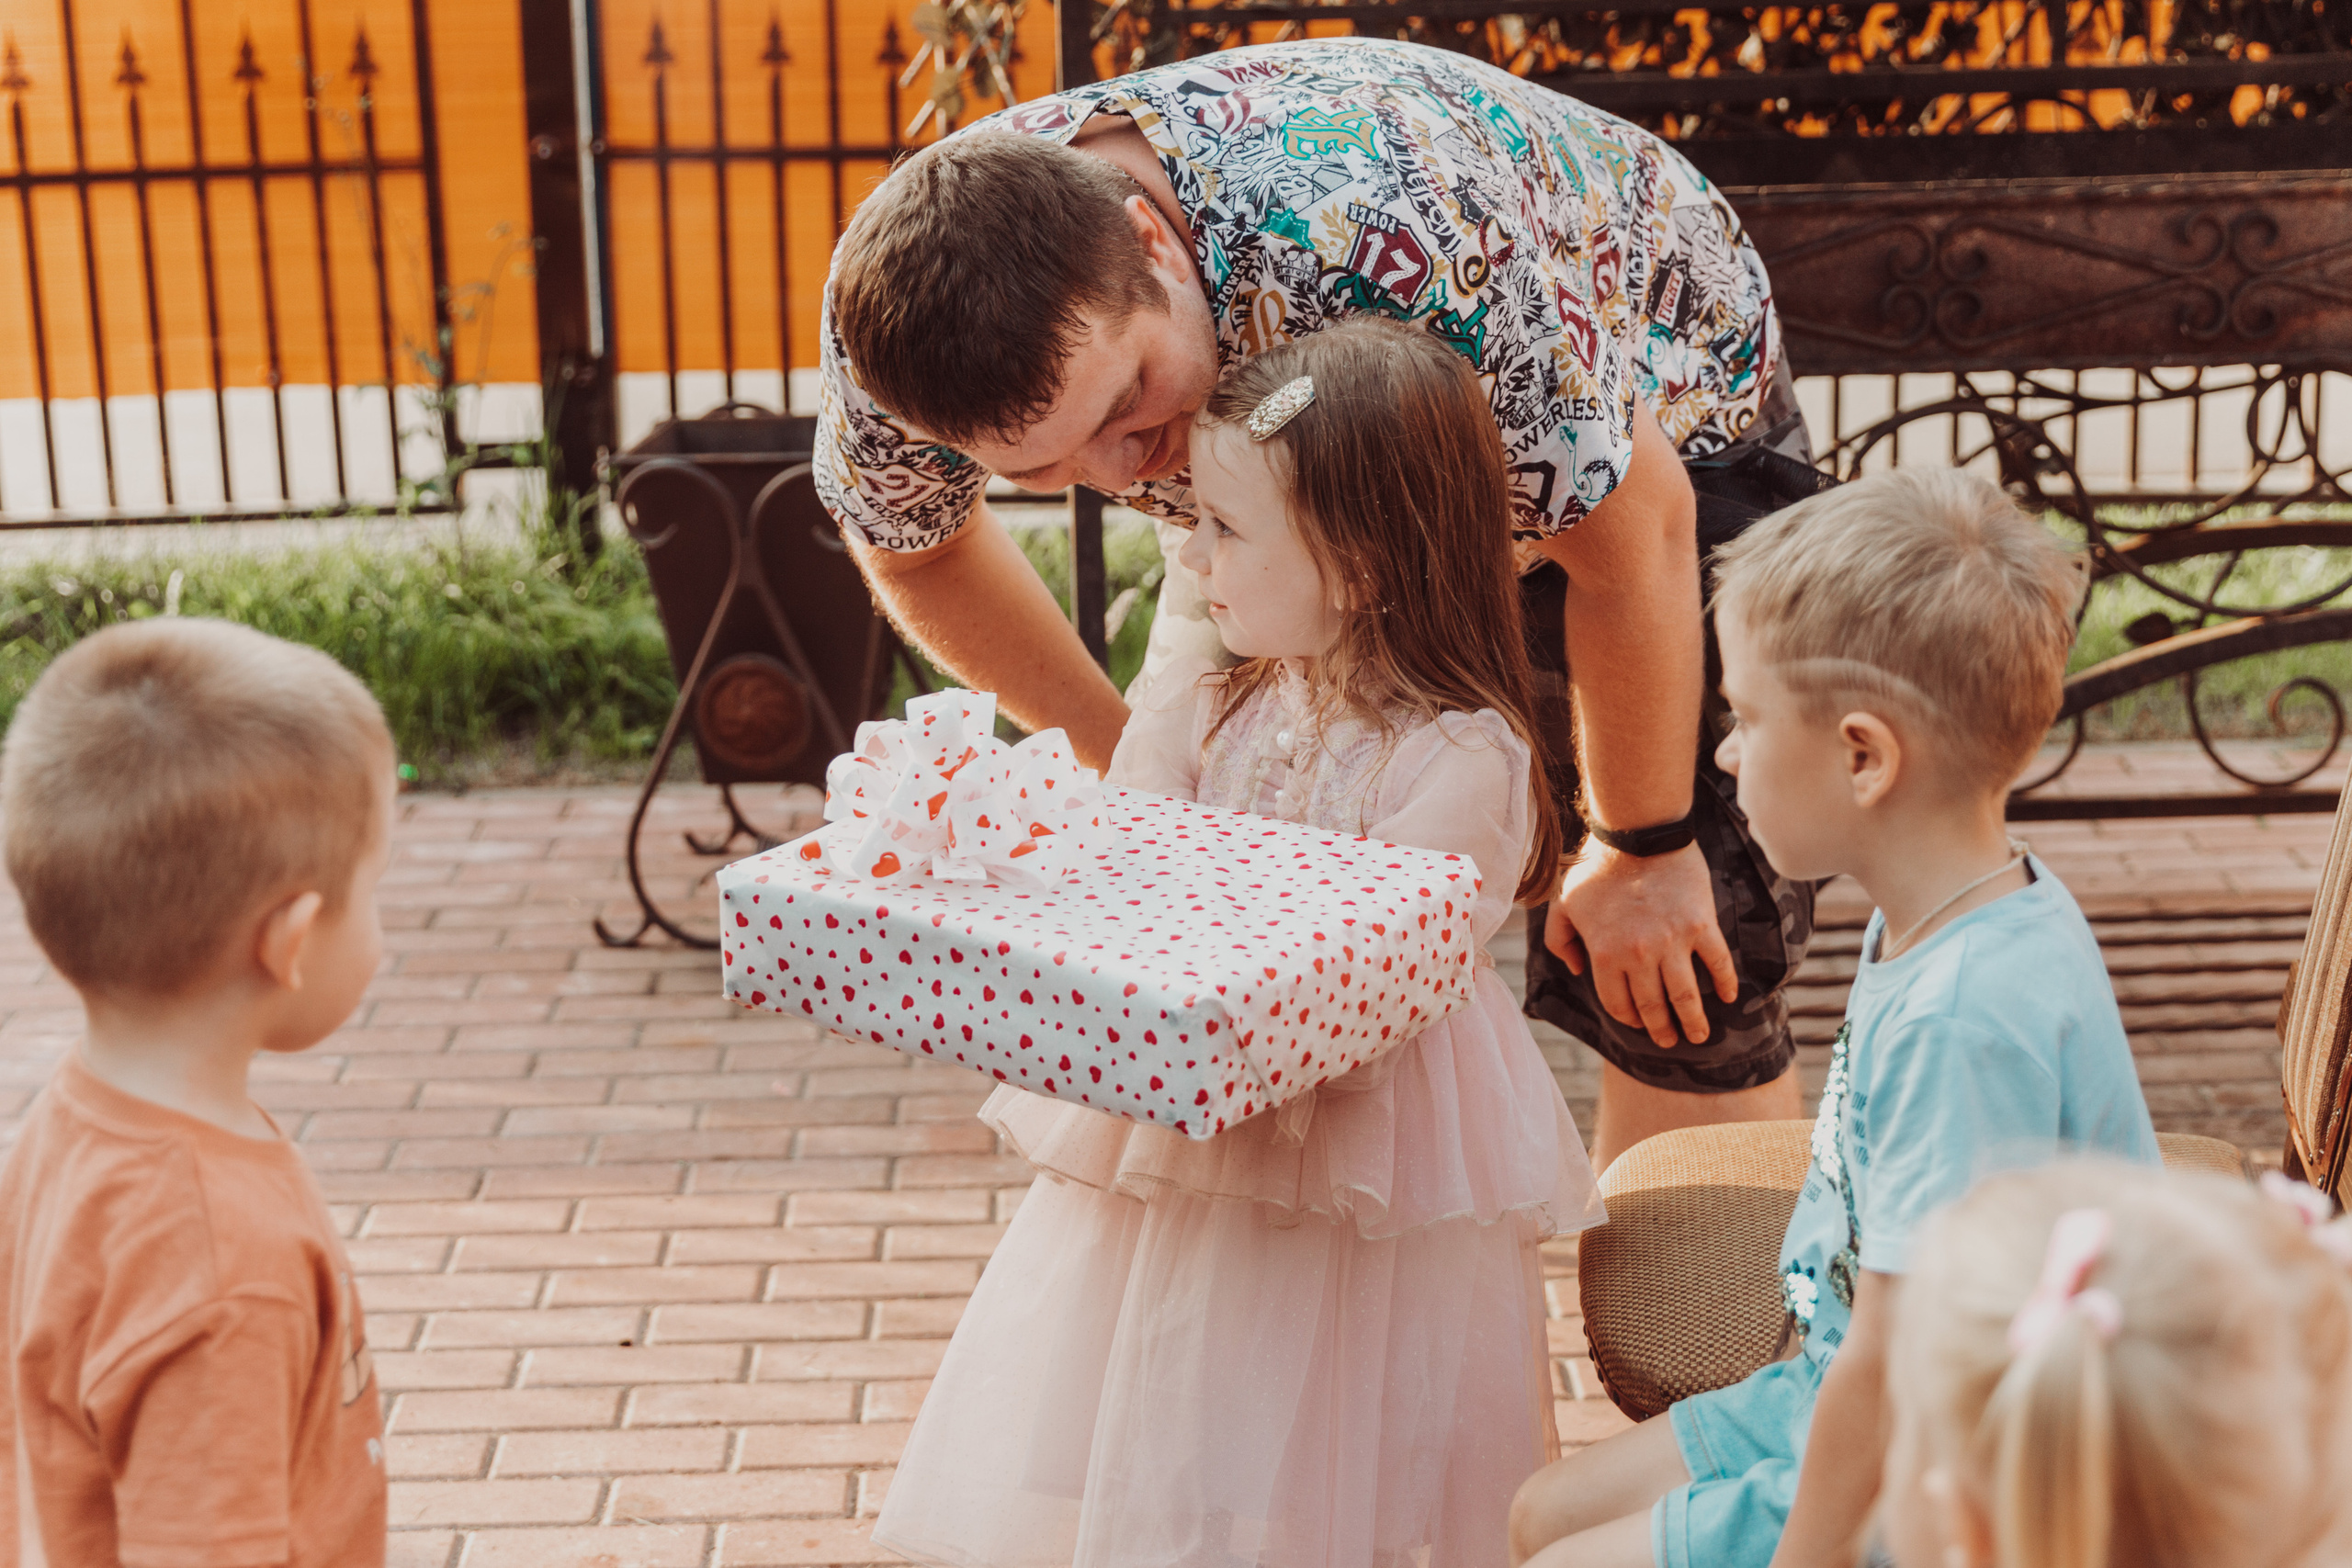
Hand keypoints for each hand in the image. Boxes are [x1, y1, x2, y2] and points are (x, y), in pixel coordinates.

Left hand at [1546, 840, 1737, 1047]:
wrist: (1637, 833)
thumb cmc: (1597, 868)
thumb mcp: (1563, 904)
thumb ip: (1559, 940)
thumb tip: (1573, 969)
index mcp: (1606, 954)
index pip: (1619, 1003)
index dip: (1629, 1019)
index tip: (1637, 1024)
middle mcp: (1640, 956)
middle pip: (1654, 1007)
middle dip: (1663, 1030)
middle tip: (1672, 1041)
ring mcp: (1674, 942)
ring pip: (1687, 996)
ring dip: (1694, 1021)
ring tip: (1699, 1035)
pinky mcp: (1701, 925)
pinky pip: (1718, 963)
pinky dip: (1726, 983)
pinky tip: (1729, 997)